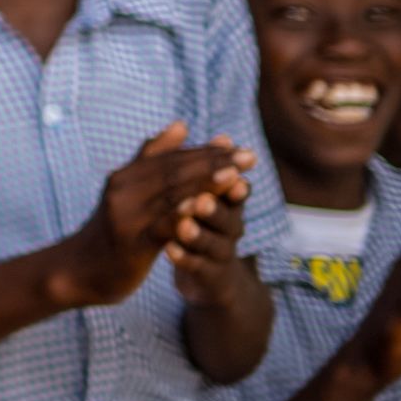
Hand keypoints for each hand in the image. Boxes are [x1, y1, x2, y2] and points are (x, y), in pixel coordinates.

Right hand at [52, 122, 247, 307]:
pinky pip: (160, 226)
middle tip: (248, 157)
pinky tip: (202, 208)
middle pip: (174, 172)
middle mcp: (122, 190)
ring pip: (170, 196)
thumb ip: (153, 158)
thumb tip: (181, 124)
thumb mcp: (128, 190)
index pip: (171, 158)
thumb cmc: (113, 229)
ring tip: (235, 176)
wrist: (81, 270)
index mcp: (126, 176)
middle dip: (214, 164)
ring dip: (206, 185)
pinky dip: (182, 215)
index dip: (206, 152)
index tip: (237, 146)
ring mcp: (125, 215)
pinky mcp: (130, 242)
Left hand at [165, 133, 255, 306]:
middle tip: (200, 198)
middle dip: (212, 204)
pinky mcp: (210, 276)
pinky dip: (185, 259)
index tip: (212, 170)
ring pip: (214, 244)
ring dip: (198, 233)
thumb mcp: (192, 191)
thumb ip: (187, 163)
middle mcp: (230, 228)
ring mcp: (221, 254)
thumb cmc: (199, 222)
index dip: (220, 177)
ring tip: (183, 225)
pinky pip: (199, 268)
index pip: (228, 188)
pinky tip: (169, 252)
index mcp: (227, 205)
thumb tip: (179, 123)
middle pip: (226, 216)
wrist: (209, 273)